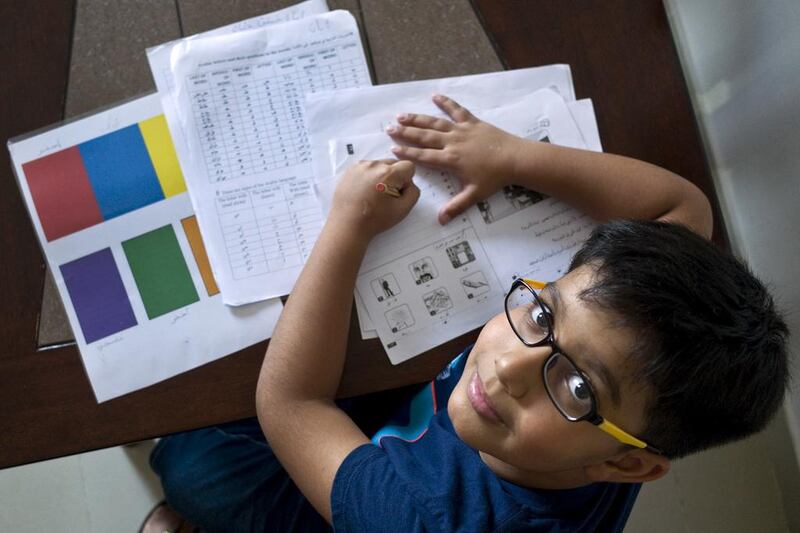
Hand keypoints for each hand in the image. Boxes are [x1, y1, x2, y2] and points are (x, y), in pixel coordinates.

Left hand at [329, 159, 419, 240]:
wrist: (347, 225)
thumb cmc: (374, 219)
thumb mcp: (403, 209)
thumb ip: (413, 192)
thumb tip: (409, 183)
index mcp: (388, 173)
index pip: (408, 166)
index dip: (406, 181)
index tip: (398, 192)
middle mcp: (374, 164)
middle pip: (393, 164)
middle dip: (394, 177)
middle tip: (385, 196)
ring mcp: (360, 166)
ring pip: (379, 165)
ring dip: (381, 176)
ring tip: (373, 195)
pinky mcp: (350, 170)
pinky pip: (366, 168)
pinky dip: (368, 177)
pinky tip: (364, 193)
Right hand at [387, 94, 525, 223]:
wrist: (515, 159)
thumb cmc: (495, 178)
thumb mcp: (474, 195)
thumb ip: (456, 207)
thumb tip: (441, 221)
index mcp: (450, 160)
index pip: (423, 156)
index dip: (407, 153)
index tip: (393, 149)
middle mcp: (452, 143)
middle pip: (424, 137)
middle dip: (405, 133)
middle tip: (389, 128)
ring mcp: (461, 130)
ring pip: (435, 123)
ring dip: (417, 118)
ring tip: (402, 115)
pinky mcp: (472, 122)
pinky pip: (456, 110)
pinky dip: (446, 102)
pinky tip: (435, 96)